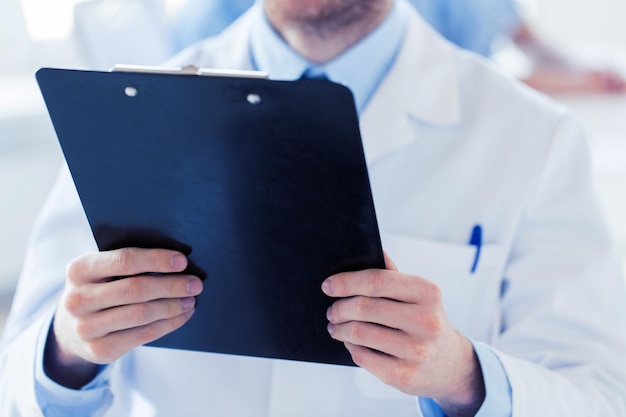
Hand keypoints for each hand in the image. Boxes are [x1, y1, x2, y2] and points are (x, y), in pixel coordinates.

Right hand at [46, 248, 202, 387]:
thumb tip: (177, 262)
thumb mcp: (101, 271)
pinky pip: (143, 335)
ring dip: (173, 306)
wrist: (70, 329)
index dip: (156, 260)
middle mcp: (77, 299)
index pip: (124, 261)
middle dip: (171, 286)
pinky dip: (169, 324)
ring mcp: (86, 328)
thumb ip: (128, 263)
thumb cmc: (98, 289)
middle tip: (196, 284)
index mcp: (79, 270)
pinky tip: (183, 315)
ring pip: (141, 314)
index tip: (182, 261)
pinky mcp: (100, 351)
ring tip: (191, 299)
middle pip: (135, 290)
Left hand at [322, 254, 484, 415]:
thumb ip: (393, 274)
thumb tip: (372, 251)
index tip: (328, 285)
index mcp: (427, 293)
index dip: (347, 282)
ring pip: (359, 333)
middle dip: (339, 308)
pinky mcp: (405, 375)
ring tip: (336, 326)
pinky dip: (351, 347)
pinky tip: (351, 343)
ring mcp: (417, 350)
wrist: (450, 364)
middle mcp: (426, 321)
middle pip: (364, 307)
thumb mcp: (419, 295)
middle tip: (332, 310)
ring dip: (340, 328)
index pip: (377, 281)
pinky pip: (362, 357)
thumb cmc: (425, 321)